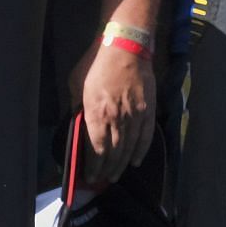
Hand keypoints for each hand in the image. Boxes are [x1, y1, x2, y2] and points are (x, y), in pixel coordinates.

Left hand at [72, 41, 154, 186]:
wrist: (126, 47)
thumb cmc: (97, 63)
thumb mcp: (77, 84)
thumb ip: (77, 107)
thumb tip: (77, 124)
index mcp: (96, 114)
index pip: (96, 150)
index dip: (93, 166)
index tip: (89, 176)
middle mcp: (116, 120)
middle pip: (112, 153)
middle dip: (106, 169)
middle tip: (102, 179)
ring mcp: (134, 116)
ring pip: (128, 148)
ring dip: (121, 164)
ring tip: (116, 175)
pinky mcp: (148, 110)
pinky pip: (146, 137)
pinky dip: (141, 151)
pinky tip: (136, 161)